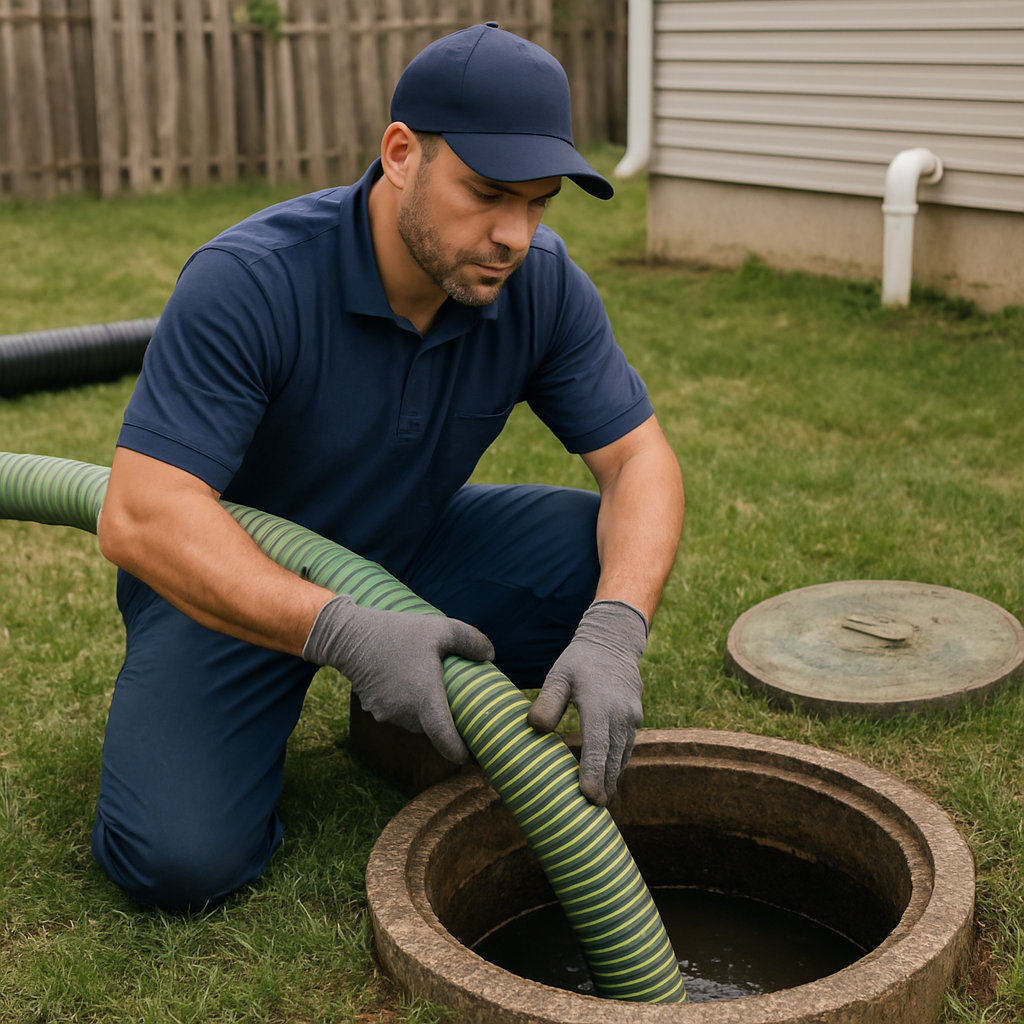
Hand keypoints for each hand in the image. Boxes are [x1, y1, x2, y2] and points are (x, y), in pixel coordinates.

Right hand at [303, 595, 493, 762]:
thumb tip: (490, 655)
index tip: (469, 754)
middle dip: (442, 718)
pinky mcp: (373, 708)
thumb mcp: (440, 629)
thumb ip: (470, 641)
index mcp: (425, 701)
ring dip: (422, 709)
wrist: (349, 635)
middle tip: (453, 696)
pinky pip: (396, 711)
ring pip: (414, 720)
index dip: (459, 752)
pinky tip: (405, 677)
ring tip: (428, 682)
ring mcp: (387, 714)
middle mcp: (406, 714)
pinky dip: (404, 701)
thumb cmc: (398, 632)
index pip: (445, 741)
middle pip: (431, 727)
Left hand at [527, 600, 647, 805]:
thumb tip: (535, 727)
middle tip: (591, 812)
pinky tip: (606, 782)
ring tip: (597, 804)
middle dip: (603, 786)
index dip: (593, 773)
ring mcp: (632, 718)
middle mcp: (620, 714)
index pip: (598, 745)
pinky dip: (617, 766)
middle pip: (612, 758)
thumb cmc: (580, 661)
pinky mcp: (635, 720)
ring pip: (622, 756)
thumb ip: (547, 701)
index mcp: (599, 704)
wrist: (613, 642)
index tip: (588, 797)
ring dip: (611, 779)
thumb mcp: (559, 675)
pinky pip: (626, 749)